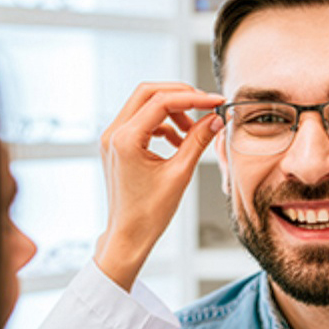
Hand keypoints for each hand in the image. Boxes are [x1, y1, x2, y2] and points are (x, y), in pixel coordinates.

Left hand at [94, 82, 224, 290]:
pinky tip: (179, 142)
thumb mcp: (180, 174)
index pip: (162, 101)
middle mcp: (114, 133)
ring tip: (193, 131)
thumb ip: (198, 141)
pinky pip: (141, 121)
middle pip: (148, 92)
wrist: (128, 236)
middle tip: (205, 105)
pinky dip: (162, 124)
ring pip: (144, 104)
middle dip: (180, 95)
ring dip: (172, 110)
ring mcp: (112, 138)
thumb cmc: (149, 214)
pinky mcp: (117, 145)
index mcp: (126, 139)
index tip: (215, 102)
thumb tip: (215, 119)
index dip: (193, 98)